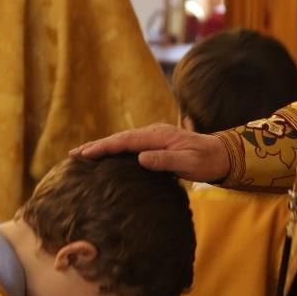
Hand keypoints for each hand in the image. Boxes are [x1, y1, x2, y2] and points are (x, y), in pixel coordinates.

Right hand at [70, 123, 229, 181]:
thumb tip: (141, 158)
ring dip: (104, 147)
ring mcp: (155, 137)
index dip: (103, 147)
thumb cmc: (207, 161)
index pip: (124, 141)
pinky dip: (117, 150)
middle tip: (73, 154)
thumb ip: (165, 159)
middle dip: (96, 146)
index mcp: (157, 136)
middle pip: (119, 139)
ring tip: (84, 155)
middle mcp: (153, 133)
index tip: (84, 154)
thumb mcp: (188, 163)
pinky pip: (132, 146)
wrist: (223, 155)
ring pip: (124, 141)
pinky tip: (109, 157)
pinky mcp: (157, 143)